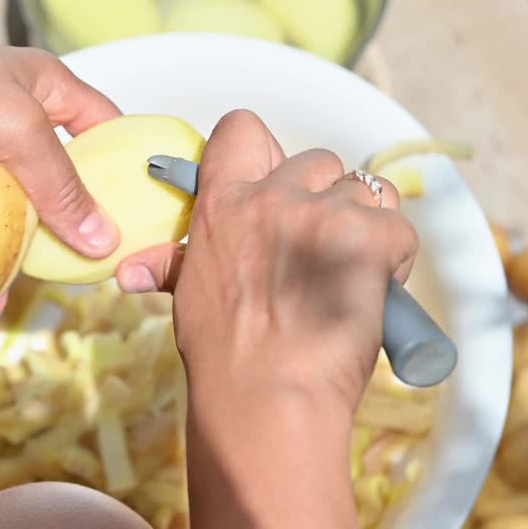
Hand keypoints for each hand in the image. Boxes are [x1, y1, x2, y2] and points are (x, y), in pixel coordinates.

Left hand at [0, 24, 121, 261]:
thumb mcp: (19, 132)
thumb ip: (62, 187)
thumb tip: (103, 241)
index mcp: (44, 86)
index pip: (102, 123)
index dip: (123, 162)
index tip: (137, 212)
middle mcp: (13, 114)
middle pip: (56, 173)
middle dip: (68, 218)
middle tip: (88, 263)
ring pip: (11, 203)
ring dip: (20, 245)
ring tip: (34, 285)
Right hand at [116, 109, 417, 408]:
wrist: (270, 399)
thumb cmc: (227, 357)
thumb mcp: (191, 296)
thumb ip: (175, 264)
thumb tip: (128, 271)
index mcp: (224, 203)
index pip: (242, 130)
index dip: (266, 151)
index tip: (276, 183)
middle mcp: (273, 196)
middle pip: (319, 161)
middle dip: (327, 198)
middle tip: (321, 250)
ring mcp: (325, 213)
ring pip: (368, 192)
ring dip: (366, 226)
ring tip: (349, 275)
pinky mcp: (372, 237)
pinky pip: (399, 230)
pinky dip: (394, 260)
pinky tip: (374, 293)